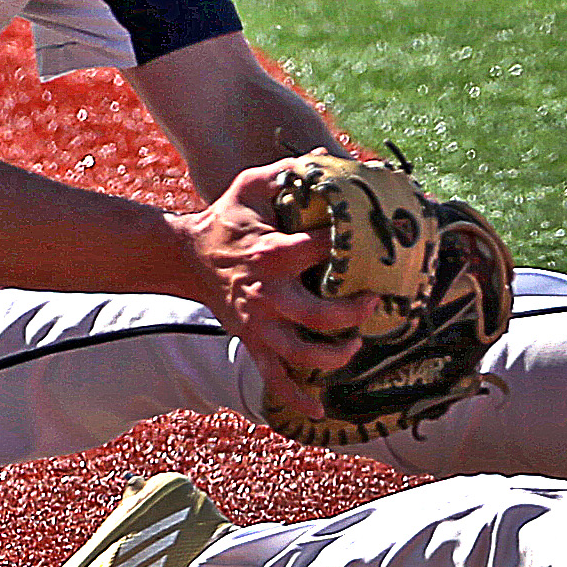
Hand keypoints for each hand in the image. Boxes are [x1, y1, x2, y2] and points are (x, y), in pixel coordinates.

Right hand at [176, 158, 378, 417]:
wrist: (184, 256)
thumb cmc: (227, 219)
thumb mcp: (250, 186)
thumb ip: (286, 171)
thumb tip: (325, 156)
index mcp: (273, 253)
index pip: (321, 250)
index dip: (352, 247)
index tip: (381, 243)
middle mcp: (268, 294)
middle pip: (318, 316)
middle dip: (352, 315)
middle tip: (374, 302)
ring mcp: (259, 324)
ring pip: (300, 354)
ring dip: (332, 358)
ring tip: (353, 347)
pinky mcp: (252, 342)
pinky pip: (274, 378)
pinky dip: (296, 397)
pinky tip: (320, 410)